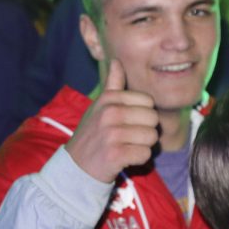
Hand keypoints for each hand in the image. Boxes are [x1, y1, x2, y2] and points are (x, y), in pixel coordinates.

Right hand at [65, 61, 159, 182]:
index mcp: (109, 99)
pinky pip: (145, 154)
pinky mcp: (115, 154)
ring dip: (142, 146)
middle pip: (153, 119)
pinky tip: (123, 158)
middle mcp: (110, 113)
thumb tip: (117, 60)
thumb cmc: (93, 134)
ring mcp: (112, 134)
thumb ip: (113, 85)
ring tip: (124, 147)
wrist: (75, 167)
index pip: (149, 102)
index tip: (126, 123)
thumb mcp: (100, 107)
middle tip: (126, 138)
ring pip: (151, 137)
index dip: (142, 115)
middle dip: (145, 131)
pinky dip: (138, 159)